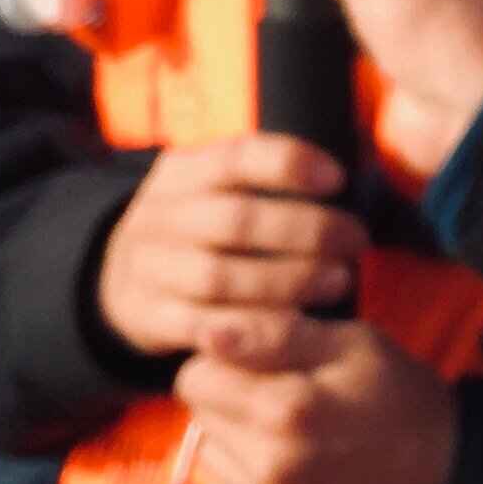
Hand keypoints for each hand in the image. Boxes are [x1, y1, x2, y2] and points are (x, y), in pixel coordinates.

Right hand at [95, 133, 363, 358]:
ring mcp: (147, 268)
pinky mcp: (145, 317)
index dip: (290, 164)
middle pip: (236, 220)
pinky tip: (296, 325)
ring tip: (338, 281)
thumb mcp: (218, 190)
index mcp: (180, 172)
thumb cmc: (203, 231)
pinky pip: (202, 326)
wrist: (124, 281)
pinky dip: (253, 327)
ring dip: (288, 281)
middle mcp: (157, 215)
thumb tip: (359, 156)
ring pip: (220, 277)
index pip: (235, 157)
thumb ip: (270, 178)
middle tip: (356, 241)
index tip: (339, 180)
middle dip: (307, 230)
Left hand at [174, 309, 461, 483]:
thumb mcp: (352, 344)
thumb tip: (208, 329)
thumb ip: (274, 334)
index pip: (194, 377)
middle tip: (285, 397)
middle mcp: (272, 470)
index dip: (226, 360)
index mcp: (287, 411)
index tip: (262, 363)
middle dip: (231, 399)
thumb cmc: (401, 397)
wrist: (450, 475)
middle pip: (199, 418)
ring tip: (291, 437)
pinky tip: (283, 475)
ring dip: (237, 445)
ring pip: (210, 461)